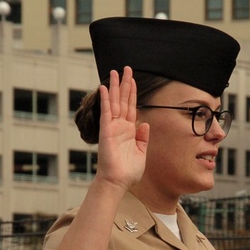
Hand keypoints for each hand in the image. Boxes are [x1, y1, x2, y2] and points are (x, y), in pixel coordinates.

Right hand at [95, 66, 148, 189]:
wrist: (118, 181)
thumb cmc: (128, 172)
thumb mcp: (141, 153)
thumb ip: (143, 138)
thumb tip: (145, 124)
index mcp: (129, 131)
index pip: (131, 107)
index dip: (132, 93)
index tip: (133, 80)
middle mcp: (120, 126)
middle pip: (122, 100)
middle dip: (124, 84)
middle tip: (126, 68)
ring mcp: (112, 127)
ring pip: (114, 102)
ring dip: (114, 86)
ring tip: (115, 71)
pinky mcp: (106, 130)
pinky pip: (106, 111)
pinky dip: (105, 99)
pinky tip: (104, 87)